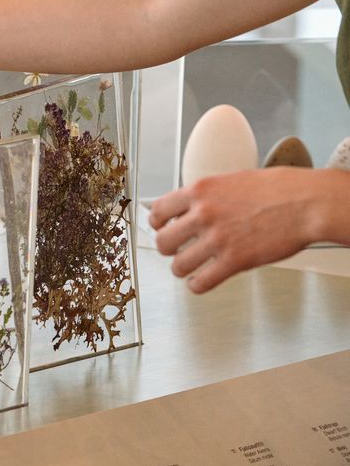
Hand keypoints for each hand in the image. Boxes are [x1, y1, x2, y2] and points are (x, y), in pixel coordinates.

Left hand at [149, 167, 330, 292]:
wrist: (308, 203)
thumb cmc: (279, 189)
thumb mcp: (232, 180)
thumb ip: (208, 194)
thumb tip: (192, 206)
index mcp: (200, 190)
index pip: (158, 210)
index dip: (158, 223)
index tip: (162, 228)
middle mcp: (203, 214)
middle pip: (162, 241)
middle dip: (168, 248)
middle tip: (176, 249)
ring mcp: (218, 238)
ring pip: (178, 265)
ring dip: (182, 268)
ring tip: (190, 267)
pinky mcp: (235, 261)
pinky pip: (201, 282)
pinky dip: (197, 285)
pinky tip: (201, 281)